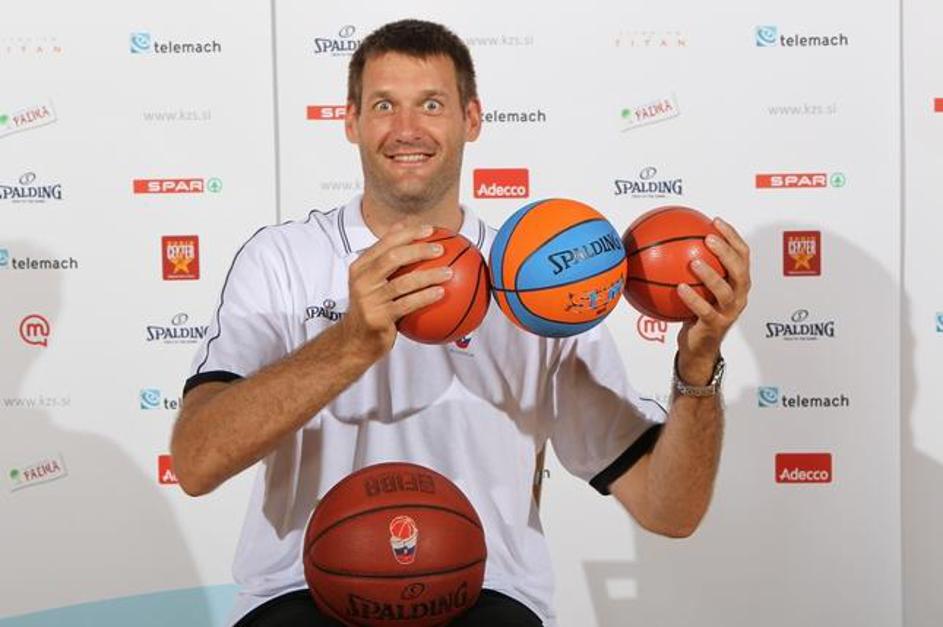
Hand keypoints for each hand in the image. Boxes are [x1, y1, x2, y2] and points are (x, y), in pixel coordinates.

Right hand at [339, 223, 451, 360]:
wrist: (354, 340)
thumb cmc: (370, 308)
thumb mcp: (371, 281)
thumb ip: (386, 258)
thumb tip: (406, 228)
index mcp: (361, 267)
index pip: (385, 243)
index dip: (408, 233)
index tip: (430, 229)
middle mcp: (362, 280)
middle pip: (393, 258)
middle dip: (419, 250)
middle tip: (440, 249)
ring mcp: (369, 300)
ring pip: (403, 283)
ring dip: (428, 275)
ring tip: (448, 272)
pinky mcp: (378, 318)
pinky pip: (407, 305)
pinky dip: (425, 297)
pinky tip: (441, 293)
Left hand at [675, 218, 750, 384]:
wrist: (698, 347)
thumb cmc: (696, 312)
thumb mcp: (697, 287)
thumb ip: (692, 266)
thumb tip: (669, 240)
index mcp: (738, 282)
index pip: (743, 254)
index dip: (733, 236)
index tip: (715, 221)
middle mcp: (739, 295)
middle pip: (740, 269)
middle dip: (726, 251)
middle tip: (708, 238)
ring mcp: (730, 312)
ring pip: (725, 291)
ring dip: (710, 275)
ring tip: (694, 262)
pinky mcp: (716, 326)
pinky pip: (705, 310)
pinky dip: (693, 298)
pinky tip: (679, 288)